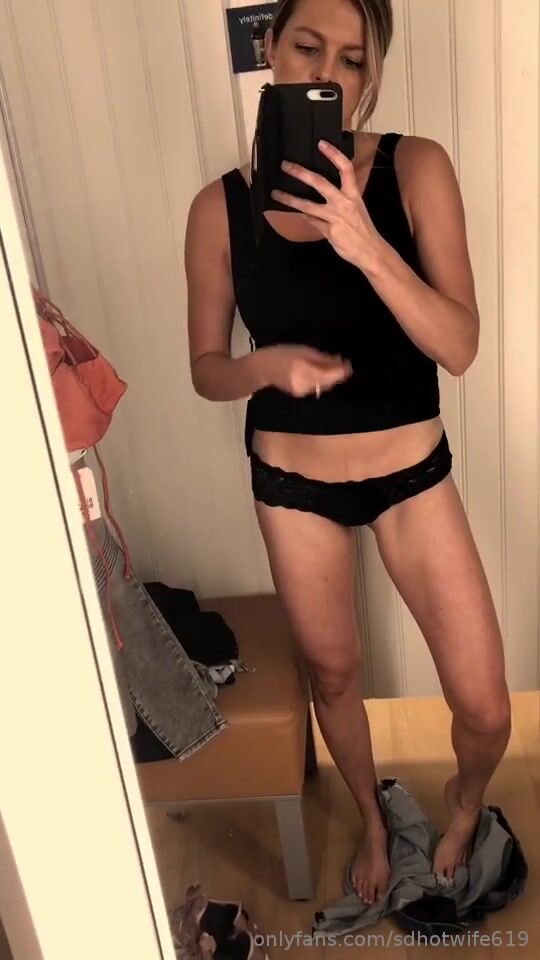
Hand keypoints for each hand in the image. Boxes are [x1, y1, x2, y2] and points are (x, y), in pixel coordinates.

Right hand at [259, 344, 352, 396]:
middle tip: (344, 363)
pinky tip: (321, 372)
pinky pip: (317, 387)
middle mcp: (305, 385)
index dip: (342, 371)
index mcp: (305, 372)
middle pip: (329, 382)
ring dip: (330, 377)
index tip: (350, 365)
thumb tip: (341, 362)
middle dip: (337, 374)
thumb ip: (322, 358)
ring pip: (324, 386)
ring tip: (333, 365)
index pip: (330, 376)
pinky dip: (322, 380)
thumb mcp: (303, 351)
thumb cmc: (281, 354)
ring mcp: (303, 392)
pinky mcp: (301, 394)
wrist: (262, 369)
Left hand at [271, 140, 384, 272]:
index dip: (334, 154)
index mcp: (353, 194)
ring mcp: (335, 217)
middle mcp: (344, 203)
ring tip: (276, 193)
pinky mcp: (329, 231)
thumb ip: (341, 199)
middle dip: (300, 173)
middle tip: (285, 165)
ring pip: (307, 205)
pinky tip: (295, 212)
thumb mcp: (356, 208)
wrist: (370, 251)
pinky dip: (304, 216)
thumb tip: (322, 192)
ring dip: (289, 199)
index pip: (345, 168)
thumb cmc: (363, 229)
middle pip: (319, 183)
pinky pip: (312, 221)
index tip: (321, 143)